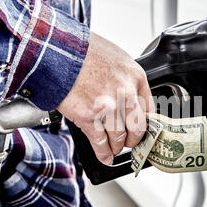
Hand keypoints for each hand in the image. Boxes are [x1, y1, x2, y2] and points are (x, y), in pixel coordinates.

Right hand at [57, 32, 153, 164]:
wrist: (56, 50)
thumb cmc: (83, 50)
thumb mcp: (116, 58)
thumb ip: (126, 80)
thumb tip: (128, 98)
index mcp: (136, 77)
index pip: (149, 109)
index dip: (144, 122)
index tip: (140, 128)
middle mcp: (126, 94)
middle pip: (137, 127)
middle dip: (133, 139)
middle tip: (129, 142)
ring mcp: (108, 107)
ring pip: (119, 138)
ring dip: (117, 146)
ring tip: (114, 148)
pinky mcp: (89, 118)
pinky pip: (100, 143)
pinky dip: (104, 153)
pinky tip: (105, 157)